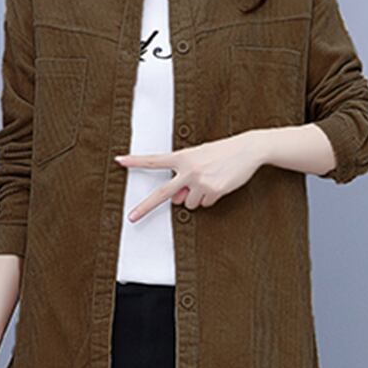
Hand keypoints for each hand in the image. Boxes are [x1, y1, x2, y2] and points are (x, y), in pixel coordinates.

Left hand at [115, 130, 264, 220]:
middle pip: (162, 193)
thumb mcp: (199, 159)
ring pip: (188, 203)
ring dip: (196, 197)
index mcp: (182, 157)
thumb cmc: (222, 152)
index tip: (120, 160)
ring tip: (210, 180)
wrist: (247, 149)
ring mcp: (200, 182)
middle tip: (132, 217)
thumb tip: (177, 201)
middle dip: (145, 207)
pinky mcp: (213, 191)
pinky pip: (204, 204)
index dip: (136, 161)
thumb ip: (184, 177)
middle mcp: (188, 170)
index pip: (155, 160)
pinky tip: (219, 184)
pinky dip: (210, 198)